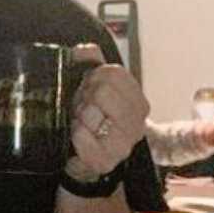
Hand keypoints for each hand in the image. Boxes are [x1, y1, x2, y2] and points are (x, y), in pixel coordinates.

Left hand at [67, 43, 148, 181]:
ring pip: (94, 117)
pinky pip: (84, 141)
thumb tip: (83, 50)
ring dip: (79, 118)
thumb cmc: (92, 114)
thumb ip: (90, 60)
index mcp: (136, 98)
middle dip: (85, 97)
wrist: (86, 152)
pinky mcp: (107, 162)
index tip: (88, 86)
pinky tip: (77, 136)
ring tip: (80, 122)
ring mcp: (124, 144)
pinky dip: (77, 137)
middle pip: (103, 92)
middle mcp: (136, 122)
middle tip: (82, 107)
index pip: (114, 73)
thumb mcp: (92, 82)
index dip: (94, 77)